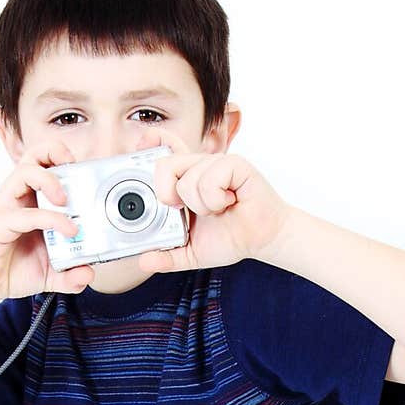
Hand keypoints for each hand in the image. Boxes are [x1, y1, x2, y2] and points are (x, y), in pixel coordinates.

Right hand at [0, 139, 95, 307]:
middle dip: (55, 152)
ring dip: (50, 180)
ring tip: (66, 200)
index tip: (85, 172)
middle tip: (75, 169)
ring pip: (24, 172)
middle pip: (32, 156)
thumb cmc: (10, 270)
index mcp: (30, 201)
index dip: (64, 159)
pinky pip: (26, 214)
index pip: (44, 165)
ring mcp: (6, 208)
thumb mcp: (50, 275)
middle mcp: (18, 198)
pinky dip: (52, 219)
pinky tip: (69, 231)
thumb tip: (88, 274)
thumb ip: (71, 274)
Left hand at [131, 127, 291, 274]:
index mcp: (185, 181)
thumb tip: (144, 261)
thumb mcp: (192, 252)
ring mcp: (216, 164)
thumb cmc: (232, 237)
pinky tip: (229, 202)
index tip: (142, 143)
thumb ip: (168, 257)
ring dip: (201, 206)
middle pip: (165, 164)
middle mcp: (198, 168)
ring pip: (187, 180)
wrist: (262, 239)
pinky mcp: (234, 164)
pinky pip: (210, 179)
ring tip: (217, 210)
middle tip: (181, 208)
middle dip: (166, 194)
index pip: (163, 153)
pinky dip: (215, 200)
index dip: (151, 144)